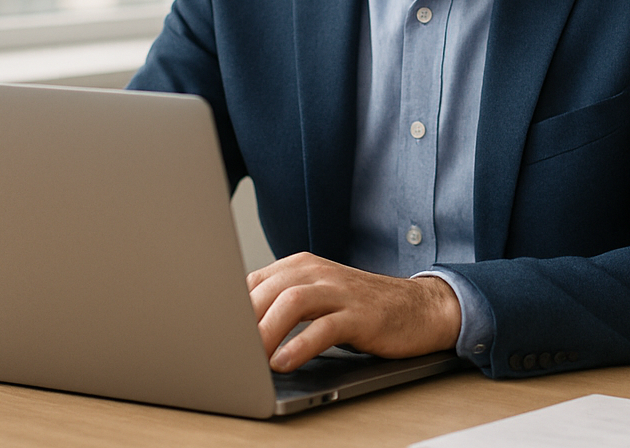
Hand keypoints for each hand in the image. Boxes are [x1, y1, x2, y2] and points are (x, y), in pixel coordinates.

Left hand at [246, 253, 461, 371]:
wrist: (418, 307)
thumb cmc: (360, 308)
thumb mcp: (316, 298)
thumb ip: (280, 305)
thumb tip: (236, 330)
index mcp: (300, 266)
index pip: (252, 283)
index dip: (229, 310)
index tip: (212, 335)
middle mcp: (316, 272)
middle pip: (267, 290)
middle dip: (241, 323)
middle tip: (225, 351)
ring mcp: (339, 291)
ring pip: (291, 303)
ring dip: (266, 332)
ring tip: (250, 359)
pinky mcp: (360, 315)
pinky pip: (325, 328)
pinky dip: (300, 346)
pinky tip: (284, 363)